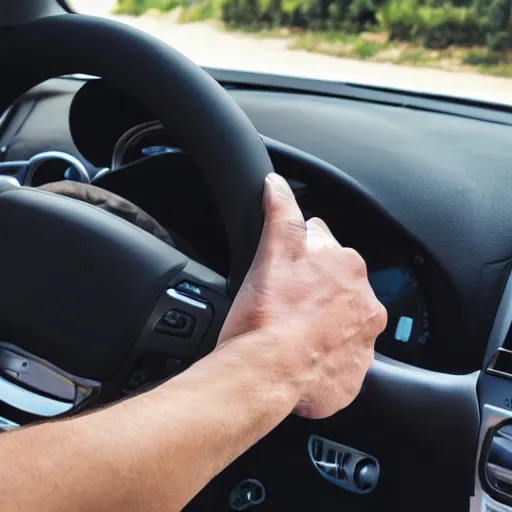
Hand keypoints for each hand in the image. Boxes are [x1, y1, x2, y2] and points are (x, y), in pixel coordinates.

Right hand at [218, 173, 386, 418]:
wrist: (267, 375)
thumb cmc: (266, 315)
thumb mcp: (272, 254)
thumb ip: (280, 214)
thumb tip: (277, 184)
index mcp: (346, 266)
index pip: (327, 245)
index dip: (303, 253)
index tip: (289, 266)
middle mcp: (364, 301)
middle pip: (338, 284)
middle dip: (317, 288)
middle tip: (287, 303)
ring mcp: (363, 339)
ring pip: (343, 320)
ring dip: (325, 322)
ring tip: (294, 333)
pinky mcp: (356, 372)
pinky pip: (343, 356)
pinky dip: (328, 355)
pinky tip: (304, 357)